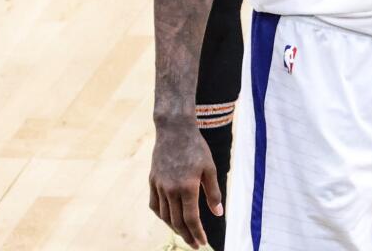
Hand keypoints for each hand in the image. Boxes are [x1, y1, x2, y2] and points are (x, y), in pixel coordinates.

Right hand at [149, 122, 223, 249]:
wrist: (174, 131)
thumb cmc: (197, 148)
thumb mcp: (210, 169)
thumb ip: (213, 193)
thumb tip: (218, 213)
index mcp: (187, 187)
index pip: (191, 219)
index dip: (197, 233)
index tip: (202, 243)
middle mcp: (171, 190)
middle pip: (177, 221)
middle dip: (187, 236)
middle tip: (195, 244)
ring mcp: (159, 186)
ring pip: (164, 216)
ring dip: (174, 228)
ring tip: (184, 234)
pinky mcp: (152, 182)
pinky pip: (154, 205)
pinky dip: (162, 215)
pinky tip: (169, 219)